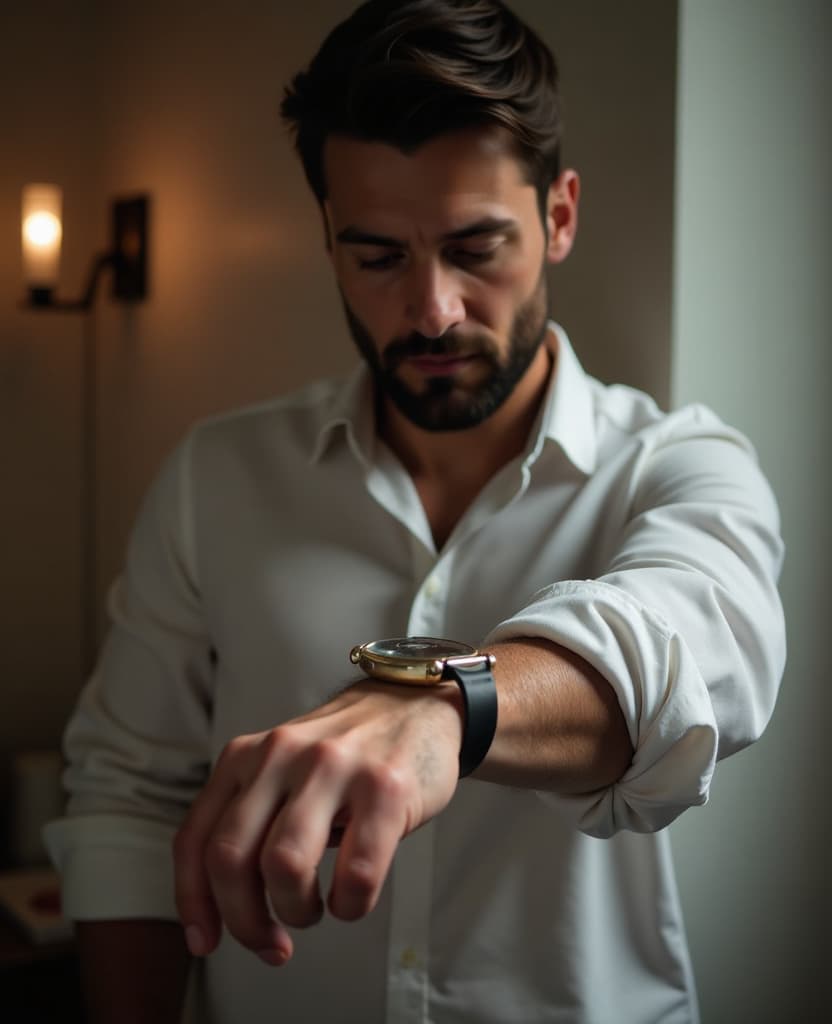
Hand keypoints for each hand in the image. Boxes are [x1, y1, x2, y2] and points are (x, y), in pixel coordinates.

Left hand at [173, 680, 461, 965]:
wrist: (415, 704)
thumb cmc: (345, 756)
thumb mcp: (281, 770)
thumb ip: (249, 819)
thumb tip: (223, 910)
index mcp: (245, 756)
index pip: (195, 840)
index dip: (194, 903)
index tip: (206, 942)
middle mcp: (281, 756)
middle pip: (230, 858)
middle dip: (245, 920)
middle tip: (271, 942)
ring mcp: (334, 767)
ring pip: (283, 866)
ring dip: (295, 911)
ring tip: (314, 911)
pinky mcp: (385, 786)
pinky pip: (355, 872)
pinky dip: (349, 905)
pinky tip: (352, 898)